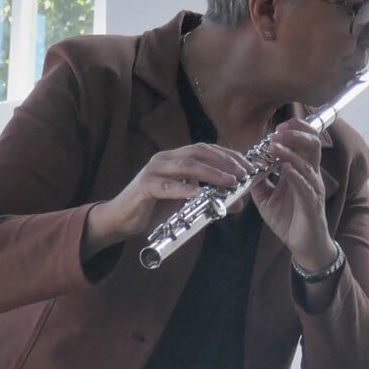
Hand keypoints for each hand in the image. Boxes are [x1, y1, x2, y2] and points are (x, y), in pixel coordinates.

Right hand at [112, 143, 256, 234]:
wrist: (121, 219)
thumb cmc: (154, 209)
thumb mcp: (186, 202)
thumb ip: (209, 199)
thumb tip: (238, 202)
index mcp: (175, 158)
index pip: (206, 149)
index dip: (229, 155)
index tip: (248, 167)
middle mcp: (165, 159)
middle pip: (199, 152)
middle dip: (225, 162)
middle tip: (243, 174)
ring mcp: (154, 171)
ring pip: (186, 165)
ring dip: (211, 173)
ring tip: (230, 182)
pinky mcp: (145, 186)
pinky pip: (168, 186)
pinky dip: (185, 190)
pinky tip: (200, 194)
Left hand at [245, 119, 333, 268]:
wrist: (304, 246)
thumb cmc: (289, 220)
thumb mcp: (266, 198)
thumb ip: (258, 181)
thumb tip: (245, 168)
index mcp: (301, 171)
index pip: (304, 142)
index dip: (293, 130)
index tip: (276, 128)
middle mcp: (310, 176)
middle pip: (312, 144)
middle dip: (295, 133)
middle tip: (278, 131)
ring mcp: (313, 188)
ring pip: (306, 162)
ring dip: (289, 152)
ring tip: (274, 145)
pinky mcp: (312, 204)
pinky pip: (305, 185)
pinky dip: (294, 174)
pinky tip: (284, 168)